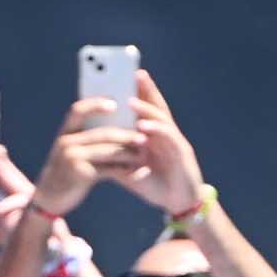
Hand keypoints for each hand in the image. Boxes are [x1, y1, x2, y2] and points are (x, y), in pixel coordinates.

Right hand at [29, 98, 145, 216]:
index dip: (95, 104)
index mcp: (65, 133)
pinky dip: (124, 170)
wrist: (48, 199)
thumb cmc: (65, 172)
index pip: (78, 111)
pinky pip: (109, 169)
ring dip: (130, 153)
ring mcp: (72, 158)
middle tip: (145, 138)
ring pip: (109, 151)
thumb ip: (85, 139)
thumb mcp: (69, 152)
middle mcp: (66, 143)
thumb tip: (117, 125)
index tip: (114, 103)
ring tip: (143, 155)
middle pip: (103, 134)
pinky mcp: (80, 174)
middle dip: (126, 136)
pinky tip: (134, 171)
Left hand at [120, 70, 206, 217]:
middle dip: (147, 89)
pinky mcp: (182, 153)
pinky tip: (143, 125)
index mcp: (154, 136)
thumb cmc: (155, 185)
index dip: (139, 93)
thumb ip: (115, 160)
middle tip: (135, 73)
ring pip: (162, 119)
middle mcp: (166, 134)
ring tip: (130, 102)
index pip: (146, 110)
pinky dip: (156, 130)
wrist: (178, 202)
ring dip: (146, 109)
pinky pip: (169, 138)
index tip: (126, 78)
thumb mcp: (130, 171)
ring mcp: (175, 141)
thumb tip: (94, 155)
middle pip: (157, 106)